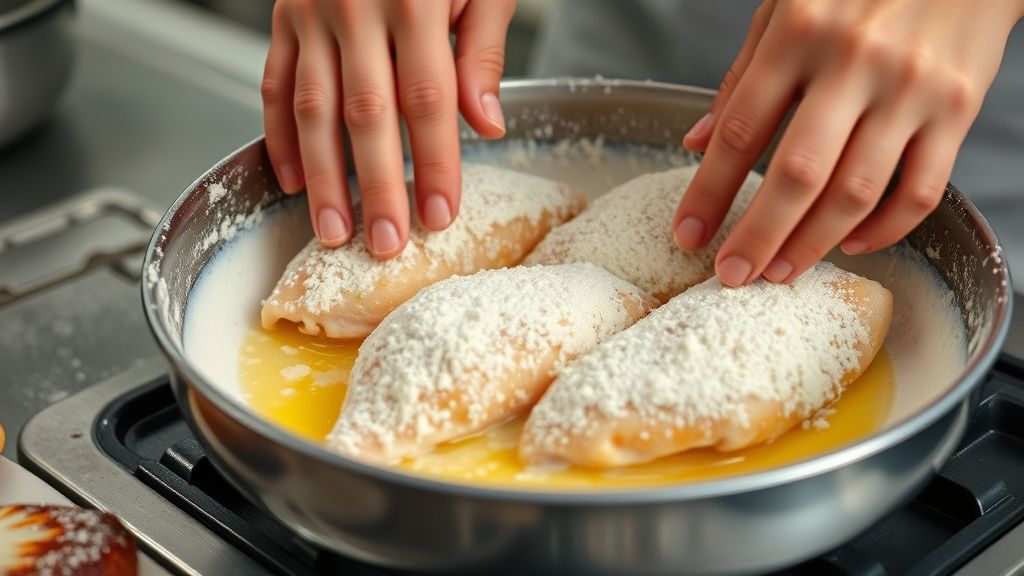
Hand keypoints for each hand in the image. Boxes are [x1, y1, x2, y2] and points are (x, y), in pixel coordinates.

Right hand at [262, 0, 514, 257]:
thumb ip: (482, 49)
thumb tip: (485, 124)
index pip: (428, 101)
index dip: (434, 164)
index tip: (440, 215)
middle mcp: (355, 6)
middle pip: (366, 115)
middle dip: (376, 187)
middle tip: (384, 243)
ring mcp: (311, 11)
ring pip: (312, 108)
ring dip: (323, 176)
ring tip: (333, 230)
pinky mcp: (283, 14)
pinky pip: (274, 81)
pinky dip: (278, 134)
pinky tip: (292, 179)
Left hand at [674, 0, 1023, 285]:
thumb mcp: (787, 7)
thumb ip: (743, 76)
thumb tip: (696, 142)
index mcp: (800, 33)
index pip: (740, 130)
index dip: (708, 192)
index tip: (688, 235)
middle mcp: (855, 61)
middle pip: (798, 174)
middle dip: (758, 236)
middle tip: (732, 275)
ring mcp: (910, 88)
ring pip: (856, 192)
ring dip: (812, 244)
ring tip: (779, 272)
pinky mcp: (958, 108)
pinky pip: (920, 190)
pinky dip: (885, 230)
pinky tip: (850, 244)